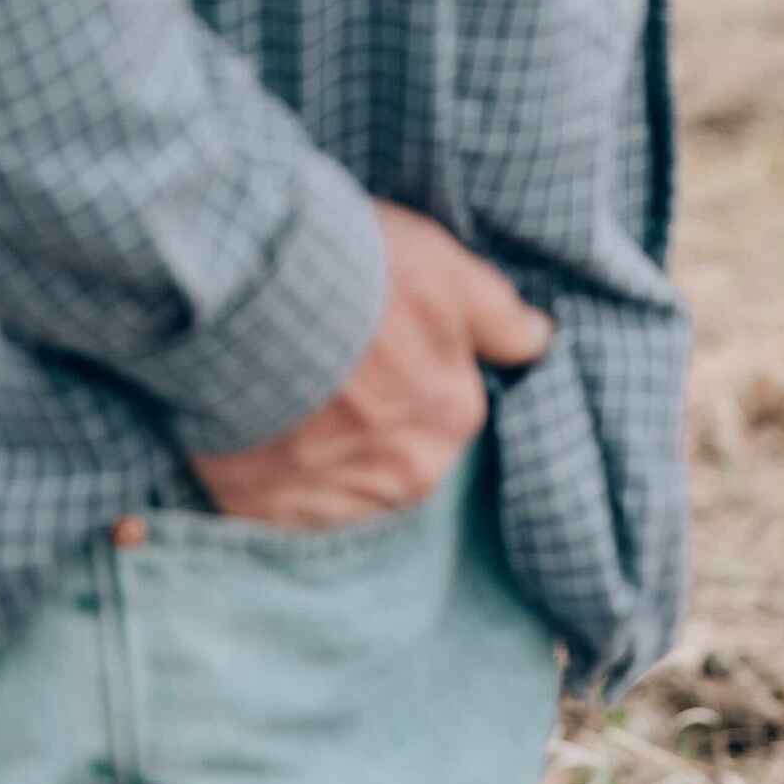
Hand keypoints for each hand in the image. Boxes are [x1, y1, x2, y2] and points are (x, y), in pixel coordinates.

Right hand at [190, 203, 552, 529]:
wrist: (245, 295)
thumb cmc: (358, 273)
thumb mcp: (450, 272)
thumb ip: (500, 318)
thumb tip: (538, 341)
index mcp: (453, 419)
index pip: (447, 402)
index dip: (412, 362)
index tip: (379, 334)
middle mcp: (404, 477)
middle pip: (397, 448)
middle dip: (371, 415)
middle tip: (330, 358)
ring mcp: (331, 502)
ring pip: (340, 478)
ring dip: (320, 446)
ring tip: (286, 385)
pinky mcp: (262, 512)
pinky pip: (278, 500)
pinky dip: (271, 470)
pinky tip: (255, 421)